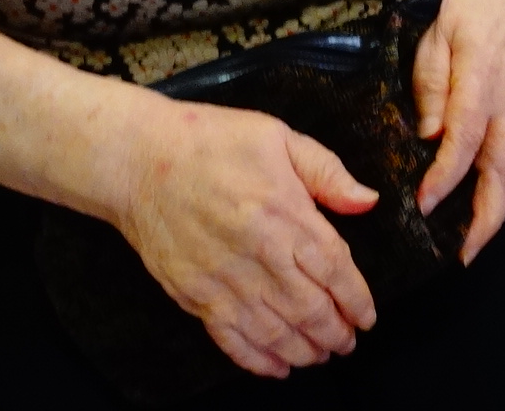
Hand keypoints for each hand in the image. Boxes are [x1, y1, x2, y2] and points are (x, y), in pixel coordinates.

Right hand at [113, 99, 379, 378]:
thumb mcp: (278, 137)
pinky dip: (258, 361)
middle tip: (347, 342)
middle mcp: (258, 253)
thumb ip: (326, 171)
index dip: (356, 298)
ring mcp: (224, 280)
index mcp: (284, 211)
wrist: (137, 160)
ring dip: (305, 351)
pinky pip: (232, 340)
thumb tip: (367, 201)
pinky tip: (278, 367)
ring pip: (276, 332)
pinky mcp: (194, 296)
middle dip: (335, 332)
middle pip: (309, 308)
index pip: (334, 268)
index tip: (367, 315)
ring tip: (321, 355)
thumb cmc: (208, 141)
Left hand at [412, 0, 504, 262]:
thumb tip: (426, 134)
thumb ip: (428, 82)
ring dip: (501, 209)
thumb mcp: (430, 28)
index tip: (425, 205)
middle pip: (503, 170)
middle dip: (485, 218)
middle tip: (462, 253)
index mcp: (482, 76)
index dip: (446, 178)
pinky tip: (499, 202)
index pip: (465, 140)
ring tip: (476, 242)